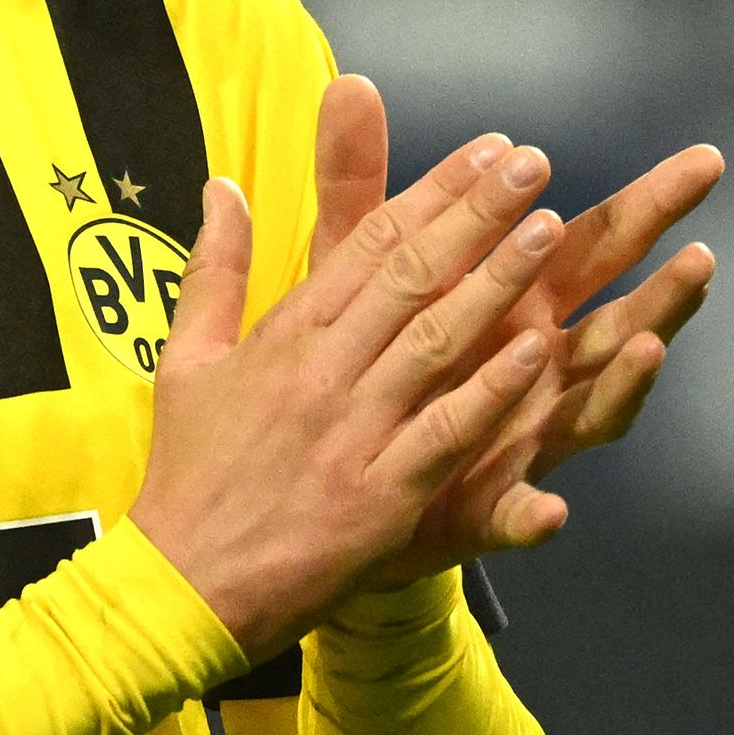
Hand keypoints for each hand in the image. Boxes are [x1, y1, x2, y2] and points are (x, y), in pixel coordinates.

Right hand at [126, 107, 570, 662]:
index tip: (485, 151)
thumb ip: (214, 271)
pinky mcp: (379, 494)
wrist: (183, 583)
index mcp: (281, 336)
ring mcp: (352, 432)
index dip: (432, 192)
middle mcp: (320, 372)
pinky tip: (535, 352)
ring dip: (495, 283)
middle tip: (532, 164)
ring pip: (434, 341)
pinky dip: (489, 392)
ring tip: (550, 230)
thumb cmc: (191, 473)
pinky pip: (444, 432)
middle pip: (408, 276)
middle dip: (476, 214)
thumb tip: (223, 186)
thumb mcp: (186, 361)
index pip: (366, 245)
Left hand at [304, 76, 722, 588]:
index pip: (592, 245)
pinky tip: (548, 511)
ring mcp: (520, 440)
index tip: (707, 159)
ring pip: (591, 414)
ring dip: (622, 388)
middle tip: (706, 252)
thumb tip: (348, 81)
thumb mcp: (355, 264)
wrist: (320, 476)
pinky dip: (532, 515)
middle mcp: (536, 372)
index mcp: (516, 307)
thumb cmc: (364, 358)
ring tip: (649, 352)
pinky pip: (514, 517)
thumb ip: (359, 182)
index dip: (648, 205)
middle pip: (618, 324)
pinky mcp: (477, 508)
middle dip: (667, 291)